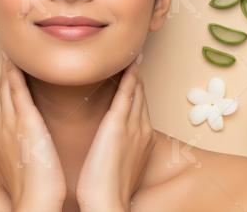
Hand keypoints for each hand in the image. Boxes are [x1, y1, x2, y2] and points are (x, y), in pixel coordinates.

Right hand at [0, 52, 66, 211]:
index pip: (3, 103)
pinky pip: (16, 89)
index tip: (9, 70)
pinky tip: (15, 58)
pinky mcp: (24, 121)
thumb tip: (32, 141)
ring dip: (9, 67)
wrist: (33, 203)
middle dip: (4, 71)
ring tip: (11, 49)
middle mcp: (0, 125)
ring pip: (6, 86)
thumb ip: (25, 146)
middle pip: (1, 91)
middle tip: (8, 50)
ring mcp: (9, 122)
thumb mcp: (24, 162)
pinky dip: (15, 72)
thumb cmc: (34, 189)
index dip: (5, 85)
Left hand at [76, 56, 155, 211]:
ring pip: (136, 90)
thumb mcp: (116, 163)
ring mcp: (133, 125)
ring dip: (134, 70)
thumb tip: (108, 142)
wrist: (107, 203)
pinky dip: (130, 76)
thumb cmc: (105, 189)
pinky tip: (130, 62)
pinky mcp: (119, 125)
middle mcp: (141, 128)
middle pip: (141, 94)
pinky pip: (127, 93)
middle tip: (134, 51)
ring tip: (132, 50)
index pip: (139, 104)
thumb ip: (115, 147)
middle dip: (138, 74)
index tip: (132, 70)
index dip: (136, 86)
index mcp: (141, 138)